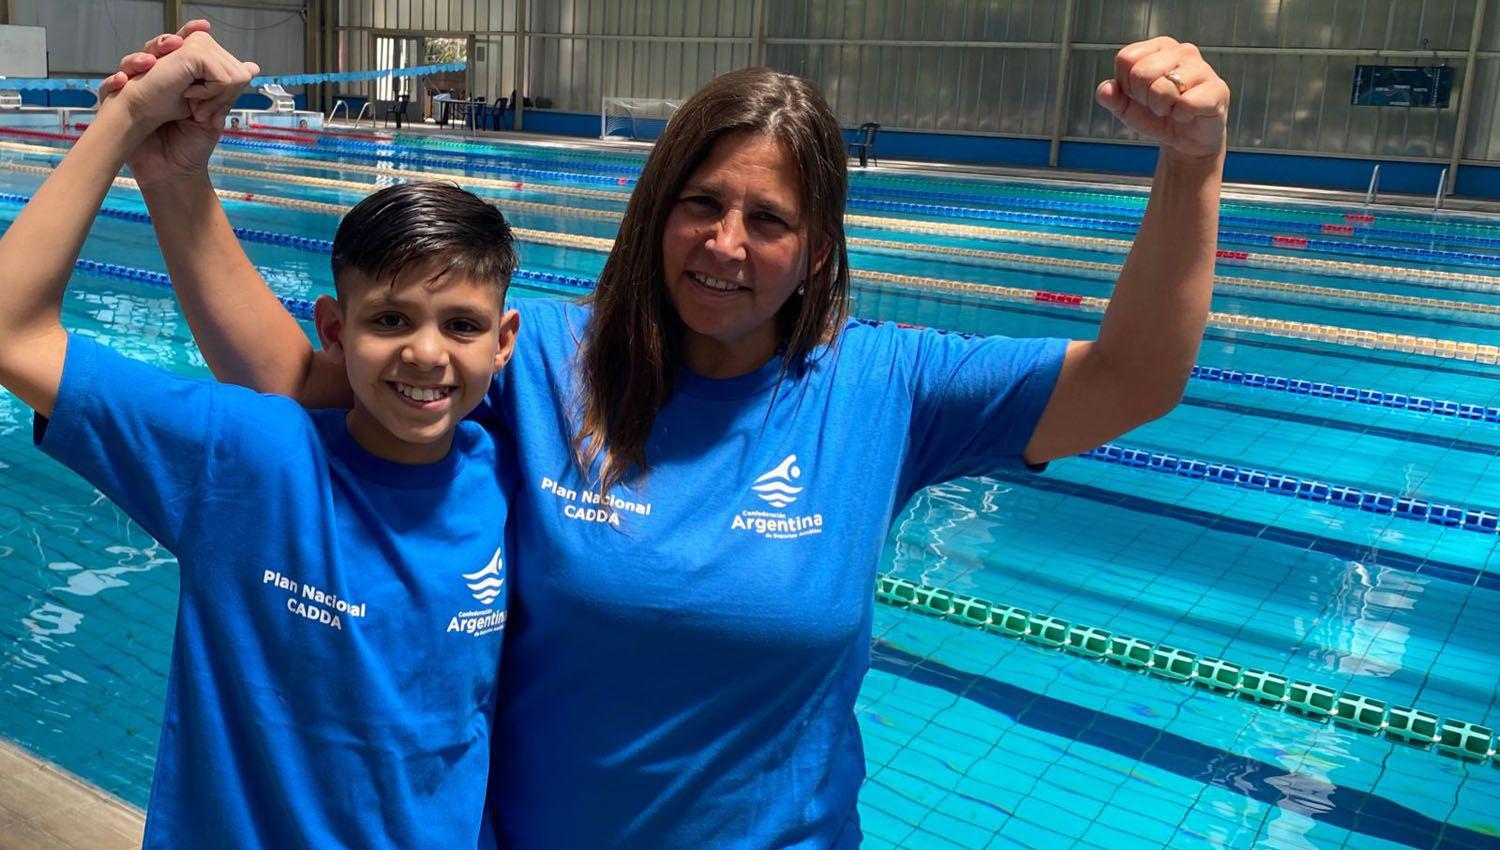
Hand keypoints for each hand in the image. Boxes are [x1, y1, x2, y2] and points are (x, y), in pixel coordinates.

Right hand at [97, 22, 259, 188]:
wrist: (173, 174)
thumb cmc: (191, 147)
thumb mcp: (215, 115)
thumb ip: (227, 90)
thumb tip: (251, 68)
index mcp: (179, 80)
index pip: (181, 49)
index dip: (189, 35)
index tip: (203, 28)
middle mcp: (155, 81)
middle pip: (154, 50)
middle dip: (164, 46)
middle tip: (175, 48)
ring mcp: (134, 92)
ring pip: (130, 63)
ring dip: (138, 59)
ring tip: (149, 63)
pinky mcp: (116, 107)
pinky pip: (108, 89)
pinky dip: (114, 82)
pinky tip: (123, 81)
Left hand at [1096, 37, 1229, 162]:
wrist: (1185, 141)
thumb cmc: (1158, 117)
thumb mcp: (1127, 109)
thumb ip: (1112, 97)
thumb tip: (1105, 89)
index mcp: (1159, 48)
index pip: (1126, 58)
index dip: (1126, 84)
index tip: (1139, 95)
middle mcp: (1182, 51)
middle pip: (1142, 72)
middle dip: (1144, 98)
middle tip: (1158, 105)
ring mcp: (1202, 68)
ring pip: (1163, 88)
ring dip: (1162, 108)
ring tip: (1173, 109)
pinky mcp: (1218, 89)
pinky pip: (1186, 104)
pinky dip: (1180, 116)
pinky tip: (1188, 115)